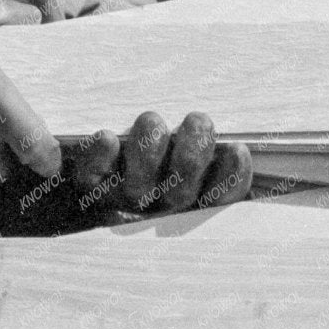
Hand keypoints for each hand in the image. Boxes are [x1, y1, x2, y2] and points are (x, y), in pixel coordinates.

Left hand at [71, 110, 255, 214]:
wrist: (91, 159)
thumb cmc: (158, 149)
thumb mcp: (189, 150)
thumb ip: (208, 143)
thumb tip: (234, 135)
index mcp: (193, 199)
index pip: (221, 197)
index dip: (232, 178)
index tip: (237, 149)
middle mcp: (160, 205)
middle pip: (181, 192)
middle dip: (191, 157)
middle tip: (198, 122)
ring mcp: (124, 198)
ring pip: (139, 185)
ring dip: (148, 151)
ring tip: (153, 123)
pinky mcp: (90, 186)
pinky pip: (93, 177)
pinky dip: (99, 157)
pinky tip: (108, 137)